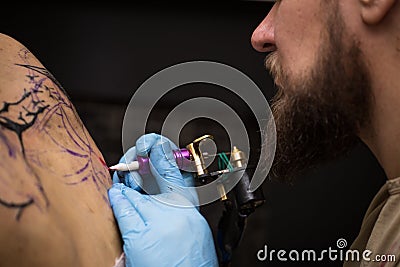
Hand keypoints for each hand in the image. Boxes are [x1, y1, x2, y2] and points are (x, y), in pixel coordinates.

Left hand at [108, 134, 217, 266]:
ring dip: (126, 182)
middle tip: (135, 151)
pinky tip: (116, 194)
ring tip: (123, 178)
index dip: (161, 148)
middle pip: (152, 173)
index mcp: (189, 206)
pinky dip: (117, 199)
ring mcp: (155, 220)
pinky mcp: (139, 235)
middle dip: (139, 159)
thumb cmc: (193, 261)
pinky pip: (123, 209)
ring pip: (134, 190)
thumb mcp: (195, 227)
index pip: (174, 167)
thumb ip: (180, 204)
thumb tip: (167, 186)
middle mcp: (174, 209)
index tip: (151, 142)